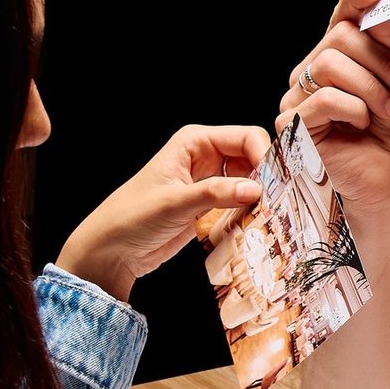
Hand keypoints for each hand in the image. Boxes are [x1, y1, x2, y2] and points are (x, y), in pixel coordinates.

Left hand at [57, 124, 271, 302]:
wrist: (112, 251)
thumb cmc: (131, 218)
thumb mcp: (174, 202)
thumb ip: (215, 193)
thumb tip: (257, 189)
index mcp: (195, 142)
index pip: (246, 137)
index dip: (264, 156)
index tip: (275, 183)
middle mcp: (206, 156)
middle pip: (254, 158)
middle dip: (268, 178)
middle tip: (278, 202)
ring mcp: (210, 181)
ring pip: (252, 181)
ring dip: (262, 197)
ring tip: (270, 216)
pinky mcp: (212, 205)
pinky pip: (242, 202)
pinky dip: (252, 212)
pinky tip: (257, 224)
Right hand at [280, 0, 389, 219]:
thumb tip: (379, 2)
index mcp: (342, 53)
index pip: (342, 12)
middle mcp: (315, 69)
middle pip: (340, 36)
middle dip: (381, 59)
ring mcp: (300, 95)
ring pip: (330, 63)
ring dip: (372, 87)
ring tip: (389, 111)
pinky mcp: (293, 124)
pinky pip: (323, 97)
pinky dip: (355, 108)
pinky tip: (364, 124)